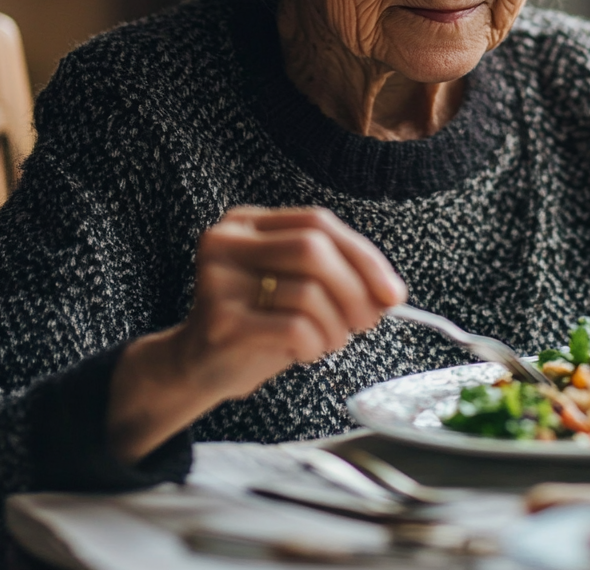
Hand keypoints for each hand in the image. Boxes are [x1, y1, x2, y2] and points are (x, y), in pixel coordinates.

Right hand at [108, 207, 405, 462]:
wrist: (196, 368)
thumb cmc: (258, 323)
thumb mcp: (299, 290)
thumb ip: (341, 279)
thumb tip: (391, 294)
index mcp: (248, 222)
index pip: (318, 222)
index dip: (363, 256)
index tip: (393, 292)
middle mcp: (226, 241)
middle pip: (313, 249)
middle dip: (355, 289)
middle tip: (368, 322)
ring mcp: (217, 278)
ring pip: (307, 291)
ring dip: (336, 325)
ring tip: (331, 341)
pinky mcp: (218, 320)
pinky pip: (293, 326)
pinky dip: (314, 343)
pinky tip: (305, 352)